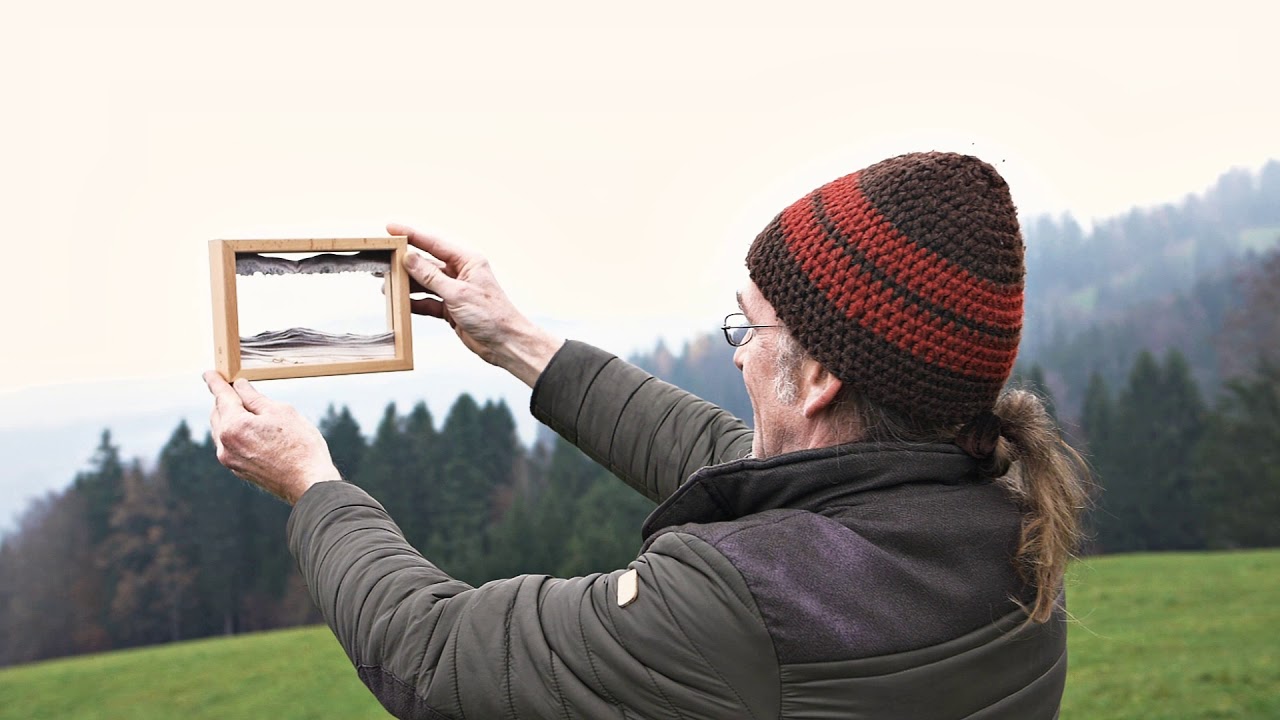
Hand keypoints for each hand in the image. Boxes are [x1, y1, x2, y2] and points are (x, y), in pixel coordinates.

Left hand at [204, 371, 338, 504]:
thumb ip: (255, 398)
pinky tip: (252, 431)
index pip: (221, 396)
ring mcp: (230, 460)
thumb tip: (239, 387)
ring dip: (231, 417)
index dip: (216, 382)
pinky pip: (230, 445)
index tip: (209, 373)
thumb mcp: (281, 411)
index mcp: (234, 426)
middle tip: (236, 388)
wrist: (309, 483)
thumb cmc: (300, 445)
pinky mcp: (238, 470)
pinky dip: (236, 433)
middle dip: (226, 400)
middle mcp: (225, 444)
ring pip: (223, 430)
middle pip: (219, 413)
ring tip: (249, 410)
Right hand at [387, 223, 563, 386]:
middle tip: (382, 259)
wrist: (505, 343)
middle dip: (404, 262)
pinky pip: (428, 302)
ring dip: (407, 285)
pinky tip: (402, 304)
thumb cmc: (490, 315)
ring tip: (386, 286)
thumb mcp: (457, 293)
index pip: (434, 243)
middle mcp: (461, 273)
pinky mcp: (451, 308)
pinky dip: (415, 303)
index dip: (411, 234)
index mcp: (467, 261)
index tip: (391, 228)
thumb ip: (431, 276)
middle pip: (427, 263)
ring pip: (425, 283)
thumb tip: (409, 258)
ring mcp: (455, 291)